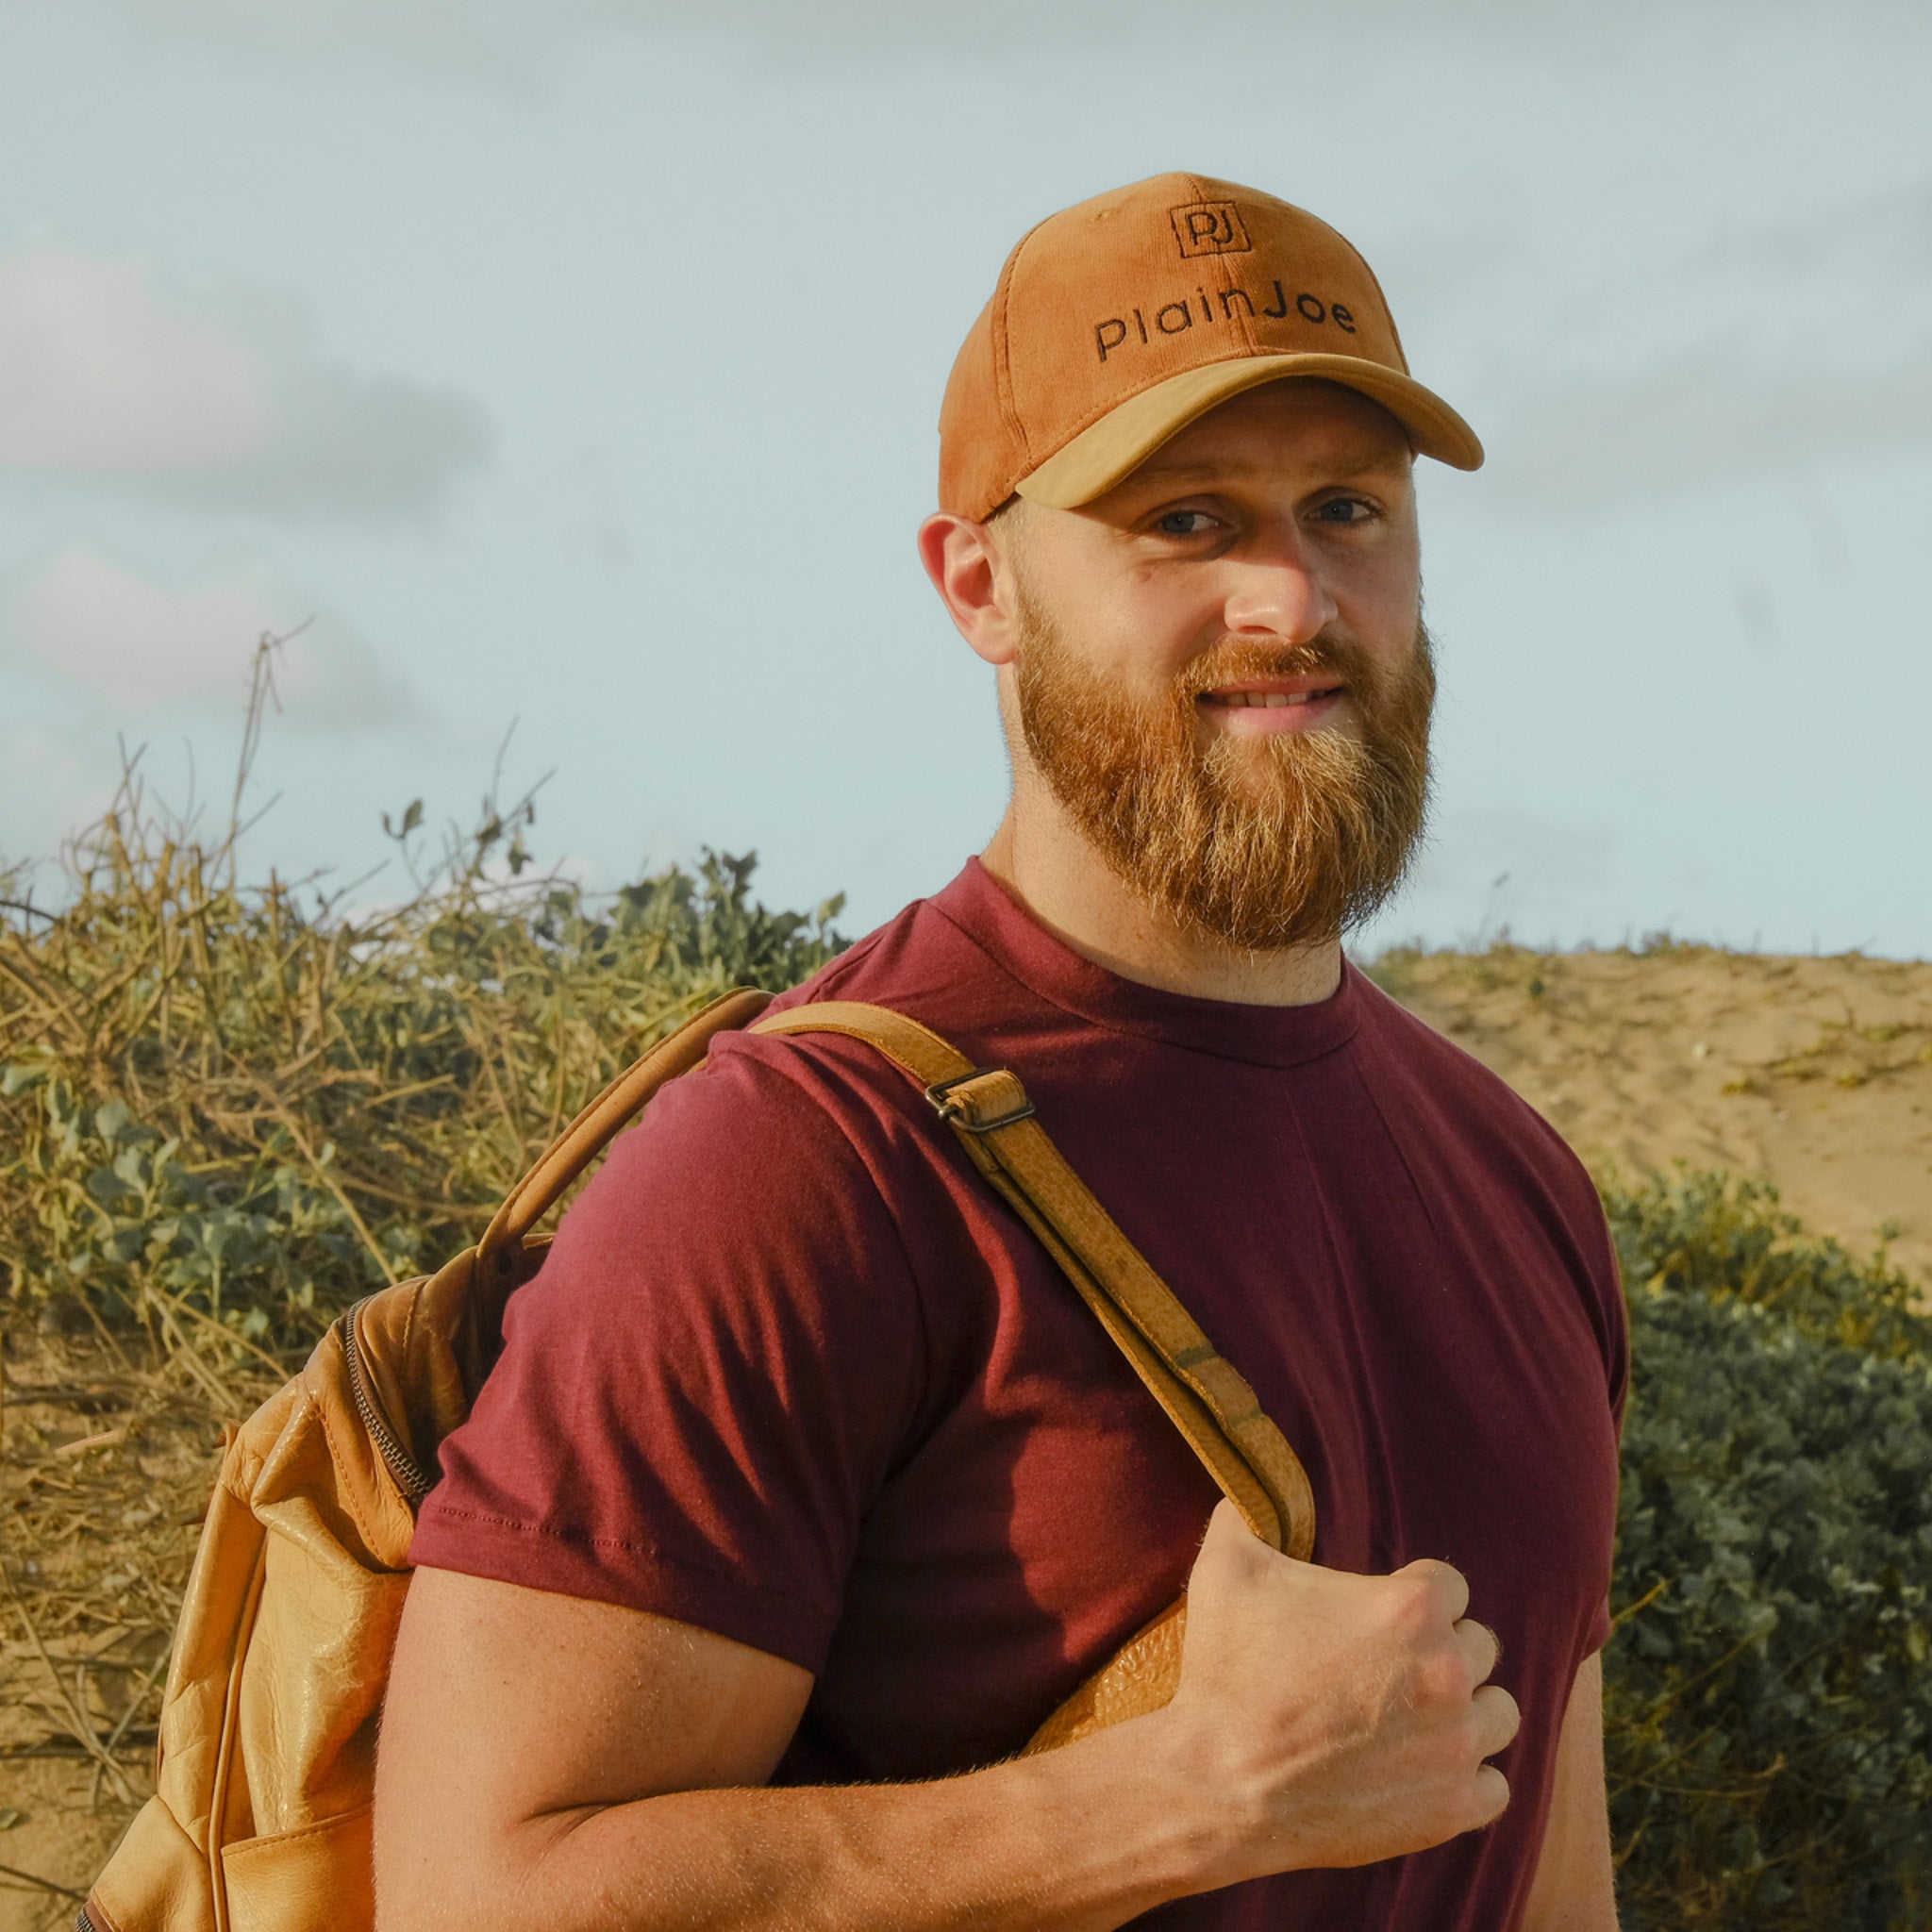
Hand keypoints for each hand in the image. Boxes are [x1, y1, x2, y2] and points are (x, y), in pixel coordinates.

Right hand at [1161, 1500, 1518, 1883]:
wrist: (1219, 1784)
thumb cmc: (1226, 1671)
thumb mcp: (1226, 1569)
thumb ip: (1245, 1516)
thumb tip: (1241, 1492)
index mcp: (1412, 1606)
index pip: (1451, 1585)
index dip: (1416, 1596)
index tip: (1381, 1618)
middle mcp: (1449, 1669)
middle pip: (1481, 1645)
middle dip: (1441, 1652)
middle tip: (1389, 1671)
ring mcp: (1457, 1742)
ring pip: (1500, 1713)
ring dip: (1467, 1711)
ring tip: (1418, 1718)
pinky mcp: (1452, 1807)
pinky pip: (1496, 1786)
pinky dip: (1467, 1779)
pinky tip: (1426, 1770)